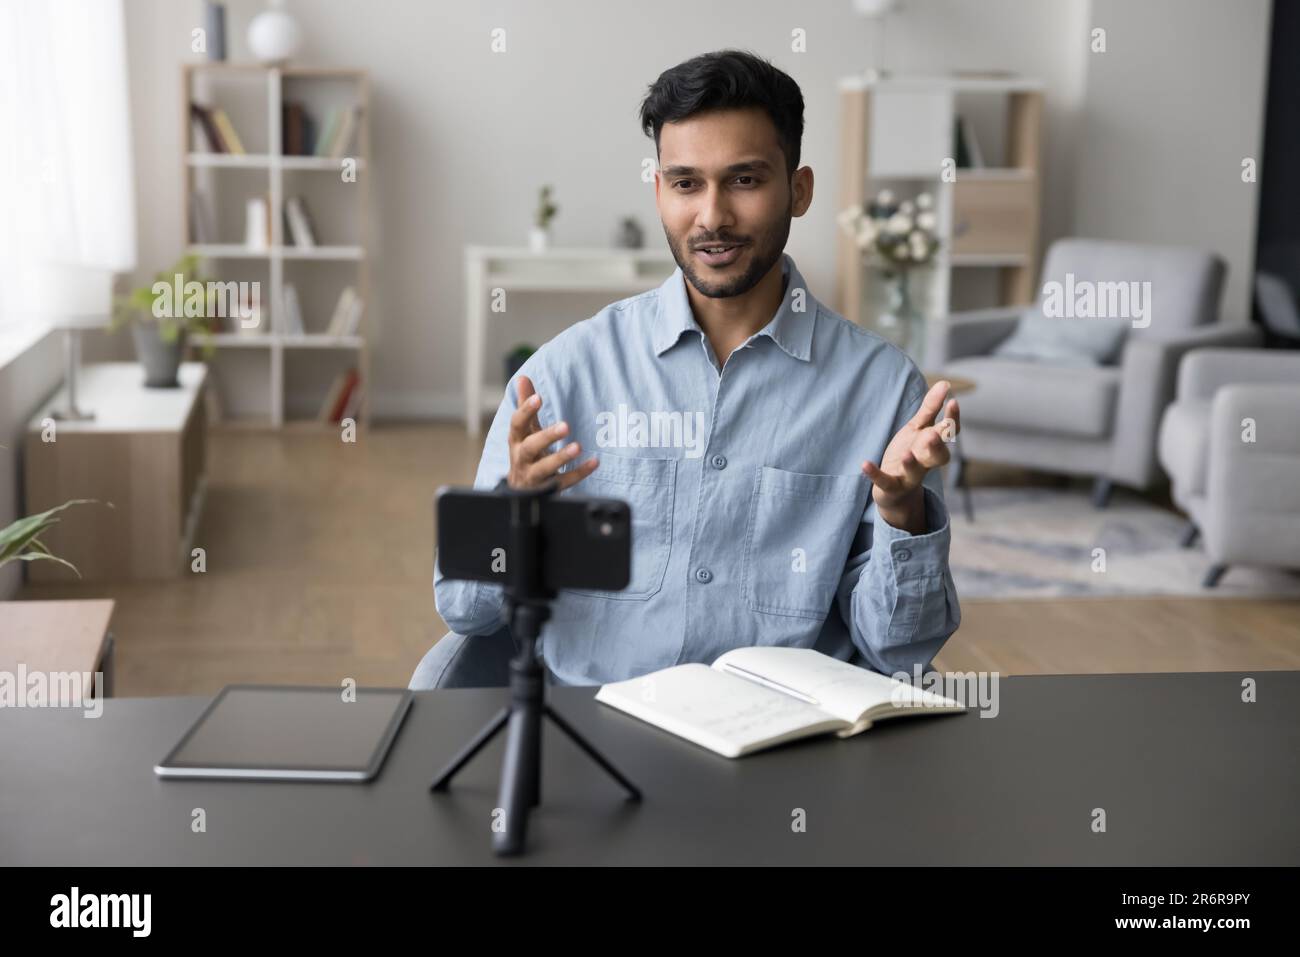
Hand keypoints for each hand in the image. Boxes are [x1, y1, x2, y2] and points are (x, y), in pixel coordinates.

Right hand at [506, 375, 599, 489]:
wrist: (520, 491)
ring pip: (545, 468)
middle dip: (547, 436)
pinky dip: (578, 473)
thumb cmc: (525, 453)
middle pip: (531, 447)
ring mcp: (533, 475)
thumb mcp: (524, 431)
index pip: (517, 423)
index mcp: (516, 440)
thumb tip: (523, 378)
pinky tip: (594, 462)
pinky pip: (563, 482)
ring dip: (561, 457)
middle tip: (566, 425)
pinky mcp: (547, 489)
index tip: (538, 397)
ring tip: (578, 446)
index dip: (525, 410)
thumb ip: (525, 406)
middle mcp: (522, 458)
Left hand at [861, 380, 960, 532]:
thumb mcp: (918, 429)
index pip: (949, 434)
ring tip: (907, 454)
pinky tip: (865, 464)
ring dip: (911, 464)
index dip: (953, 419)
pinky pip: (885, 482)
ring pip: (915, 472)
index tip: (953, 401)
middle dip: (937, 446)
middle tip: (934, 434)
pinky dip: (875, 474)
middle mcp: (925, 462)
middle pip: (938, 457)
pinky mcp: (891, 487)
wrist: (894, 490)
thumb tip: (945, 383)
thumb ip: (931, 409)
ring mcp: (909, 476)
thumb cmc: (910, 452)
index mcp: (933, 446)